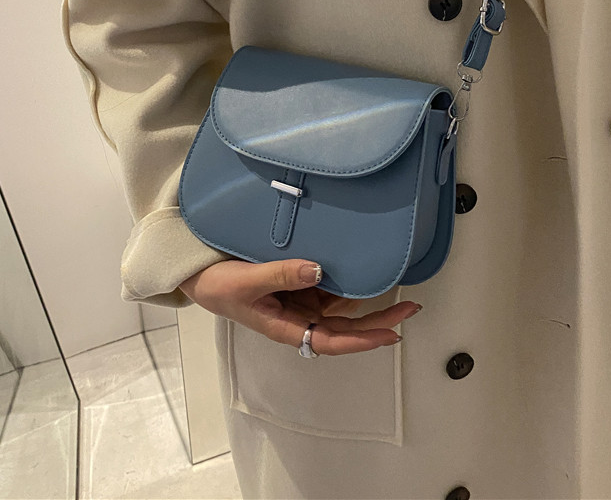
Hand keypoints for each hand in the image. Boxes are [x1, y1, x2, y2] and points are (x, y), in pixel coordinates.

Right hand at [178, 259, 420, 355]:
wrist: (200, 275)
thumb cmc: (218, 286)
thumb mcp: (246, 282)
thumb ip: (281, 275)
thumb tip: (318, 270)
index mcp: (288, 327)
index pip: (332, 339)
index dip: (363, 339)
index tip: (391, 334)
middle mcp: (299, 318)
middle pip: (346, 325)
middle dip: (378, 320)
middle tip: (410, 307)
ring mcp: (300, 302)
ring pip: (341, 306)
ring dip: (368, 301)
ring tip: (399, 288)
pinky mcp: (297, 286)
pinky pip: (328, 286)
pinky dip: (348, 283)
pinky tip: (365, 271)